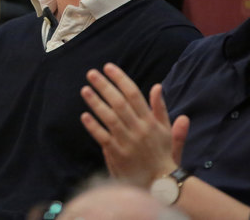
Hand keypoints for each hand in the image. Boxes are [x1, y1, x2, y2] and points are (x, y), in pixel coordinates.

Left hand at [80, 63, 186, 186]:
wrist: (160, 183)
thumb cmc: (162, 154)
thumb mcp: (166, 130)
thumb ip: (161, 108)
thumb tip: (157, 86)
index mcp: (150, 121)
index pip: (134, 94)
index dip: (120, 79)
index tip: (108, 67)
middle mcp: (139, 129)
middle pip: (119, 102)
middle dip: (104, 86)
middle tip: (91, 73)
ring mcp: (128, 141)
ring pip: (109, 117)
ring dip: (96, 102)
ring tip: (85, 90)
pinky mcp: (118, 154)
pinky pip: (103, 137)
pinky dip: (93, 126)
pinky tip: (84, 115)